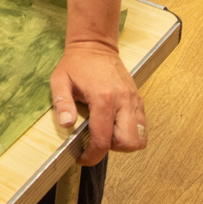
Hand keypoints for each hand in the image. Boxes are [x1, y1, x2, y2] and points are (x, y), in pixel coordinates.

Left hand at [50, 41, 146, 166]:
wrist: (95, 45)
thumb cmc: (77, 64)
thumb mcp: (60, 81)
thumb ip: (62, 103)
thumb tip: (67, 125)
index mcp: (103, 98)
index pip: (103, 139)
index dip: (92, 155)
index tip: (82, 157)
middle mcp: (122, 101)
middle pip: (128, 142)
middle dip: (112, 149)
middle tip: (96, 141)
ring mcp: (133, 100)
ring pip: (140, 137)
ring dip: (124, 142)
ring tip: (107, 133)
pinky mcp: (138, 99)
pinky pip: (142, 125)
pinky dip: (131, 132)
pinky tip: (115, 125)